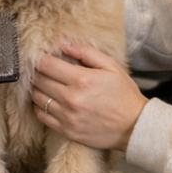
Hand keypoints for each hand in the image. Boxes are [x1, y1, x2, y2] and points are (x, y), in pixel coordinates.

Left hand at [31, 40, 147, 151]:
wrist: (135, 127)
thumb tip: (63, 42)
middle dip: (37, 71)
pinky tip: (46, 99)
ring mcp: (67, 116)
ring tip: (44, 83)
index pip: (46, 64)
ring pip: (37, 98)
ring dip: (36, 88)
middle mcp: (71, 99)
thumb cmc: (123, 94)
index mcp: (82, 80)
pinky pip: (41, 116)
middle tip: (42, 68)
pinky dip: (39, 106)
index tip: (41, 55)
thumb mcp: (110, 66)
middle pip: (38, 80)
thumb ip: (85, 51)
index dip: (40, 57)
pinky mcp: (67, 131)